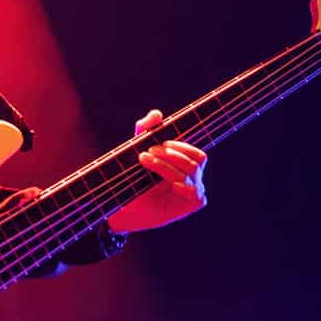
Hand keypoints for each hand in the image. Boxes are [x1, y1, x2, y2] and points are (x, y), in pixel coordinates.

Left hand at [107, 109, 207, 233]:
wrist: (122, 206)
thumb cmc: (132, 179)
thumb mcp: (137, 150)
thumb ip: (146, 130)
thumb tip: (156, 114)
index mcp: (184, 165)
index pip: (196, 152)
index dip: (181, 145)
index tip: (160, 143)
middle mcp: (193, 178)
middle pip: (197, 159)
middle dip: (171, 153)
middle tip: (148, 152)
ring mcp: (194, 191)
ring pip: (191, 172)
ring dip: (166, 164)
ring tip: (145, 160)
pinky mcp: (191, 204)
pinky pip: (194, 191)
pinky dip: (181, 184)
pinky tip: (168, 185)